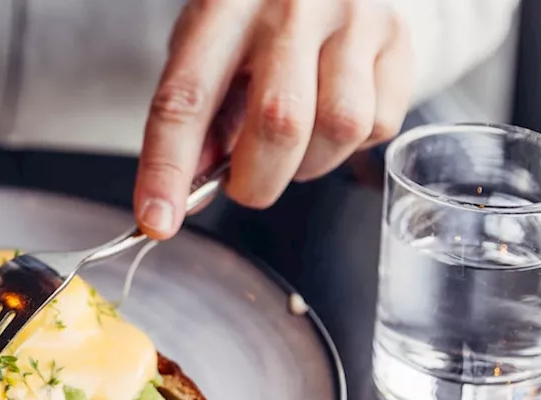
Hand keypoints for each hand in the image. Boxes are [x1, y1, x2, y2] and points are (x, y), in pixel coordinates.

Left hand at [134, 0, 413, 238]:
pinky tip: (330, 117)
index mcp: (224, 8)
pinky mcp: (398, 38)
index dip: (168, 168)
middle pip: (279, 123)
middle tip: (245, 183)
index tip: (157, 221)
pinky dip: (350, 145)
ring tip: (293, 145)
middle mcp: (292, 6)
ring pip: (339, 129)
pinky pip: (379, 124)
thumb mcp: (208, 48)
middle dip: (256, 181)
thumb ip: (197, 116)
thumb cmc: (256, 17)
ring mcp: (354, 18)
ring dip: (309, 165)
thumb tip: (188, 190)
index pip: (186, 100)